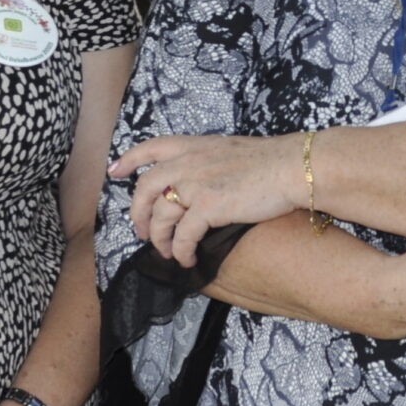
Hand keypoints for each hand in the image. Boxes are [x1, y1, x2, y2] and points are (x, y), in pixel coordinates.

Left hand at [112, 132, 301, 267]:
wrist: (291, 167)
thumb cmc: (270, 162)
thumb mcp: (229, 150)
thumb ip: (208, 161)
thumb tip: (200, 180)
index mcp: (193, 146)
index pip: (150, 148)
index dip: (129, 160)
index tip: (114, 171)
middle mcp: (188, 162)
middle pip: (145, 188)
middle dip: (139, 213)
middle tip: (143, 232)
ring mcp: (195, 183)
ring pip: (161, 216)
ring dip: (160, 239)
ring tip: (167, 252)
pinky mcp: (208, 206)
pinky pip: (183, 235)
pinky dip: (181, 251)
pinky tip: (189, 259)